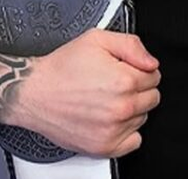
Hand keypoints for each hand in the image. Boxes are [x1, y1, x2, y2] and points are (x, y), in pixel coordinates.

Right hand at [6, 29, 160, 157]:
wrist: (33, 93)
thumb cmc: (61, 68)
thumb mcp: (95, 40)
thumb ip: (130, 45)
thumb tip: (151, 62)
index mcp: (123, 80)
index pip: (154, 76)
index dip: (138, 69)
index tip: (122, 69)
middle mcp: (121, 107)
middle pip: (152, 98)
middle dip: (137, 89)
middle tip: (112, 84)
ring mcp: (113, 129)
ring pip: (142, 118)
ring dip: (130, 109)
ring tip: (104, 100)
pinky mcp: (104, 146)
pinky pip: (134, 141)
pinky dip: (126, 131)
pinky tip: (108, 119)